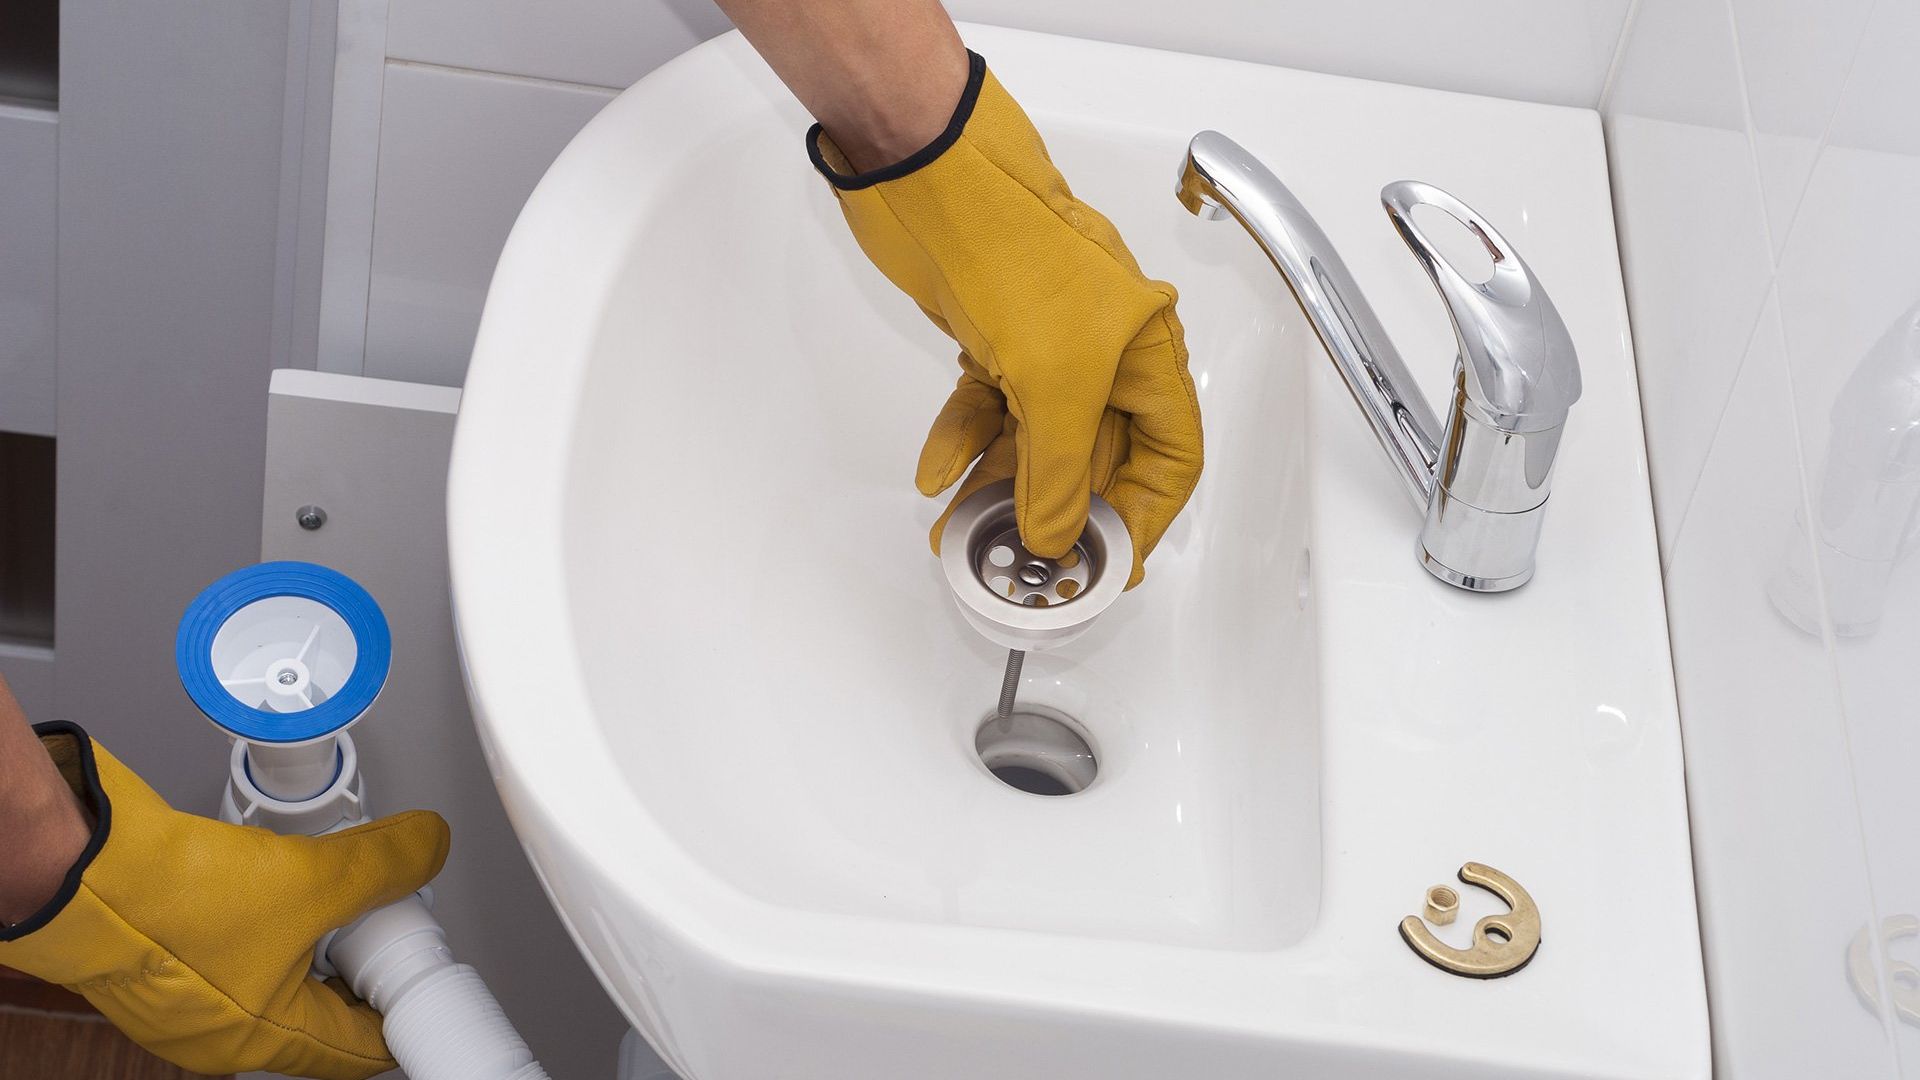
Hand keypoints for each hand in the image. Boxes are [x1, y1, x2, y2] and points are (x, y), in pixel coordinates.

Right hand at [0, 722, 449, 1079]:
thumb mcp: (309, 878)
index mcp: (264, 1038)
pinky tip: (286, 886)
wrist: (76, 870)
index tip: (433, 993)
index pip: (358, 1050)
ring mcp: (194, 1003)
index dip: (404, 1018)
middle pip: (324, 1015)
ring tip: (350, 901)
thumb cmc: (166, 901)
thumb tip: (428, 847)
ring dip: (320, 945)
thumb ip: (382, 866)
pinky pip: (244, 956)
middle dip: (365, 973)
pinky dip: (276, 928)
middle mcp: (227, 1034)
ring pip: (284, 981)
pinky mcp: (168, 963)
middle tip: (399, 931)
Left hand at [809, 54, 1202, 585]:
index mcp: (1148, 355)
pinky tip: (938, 471)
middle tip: (1022, 563)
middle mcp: (1106, 354)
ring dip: (996, 489)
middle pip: (1096, 459)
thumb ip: (1056, 469)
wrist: (929, 173)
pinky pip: (986, 409)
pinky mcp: (994, 338)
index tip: (1109, 566)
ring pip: (1033, 440)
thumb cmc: (1010, 242)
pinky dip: (963, 441)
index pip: (1170, 457)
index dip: (1144, 516)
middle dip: (1055, 514)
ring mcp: (1047, 347)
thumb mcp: (1051, 379)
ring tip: (960, 533)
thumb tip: (1055, 534)